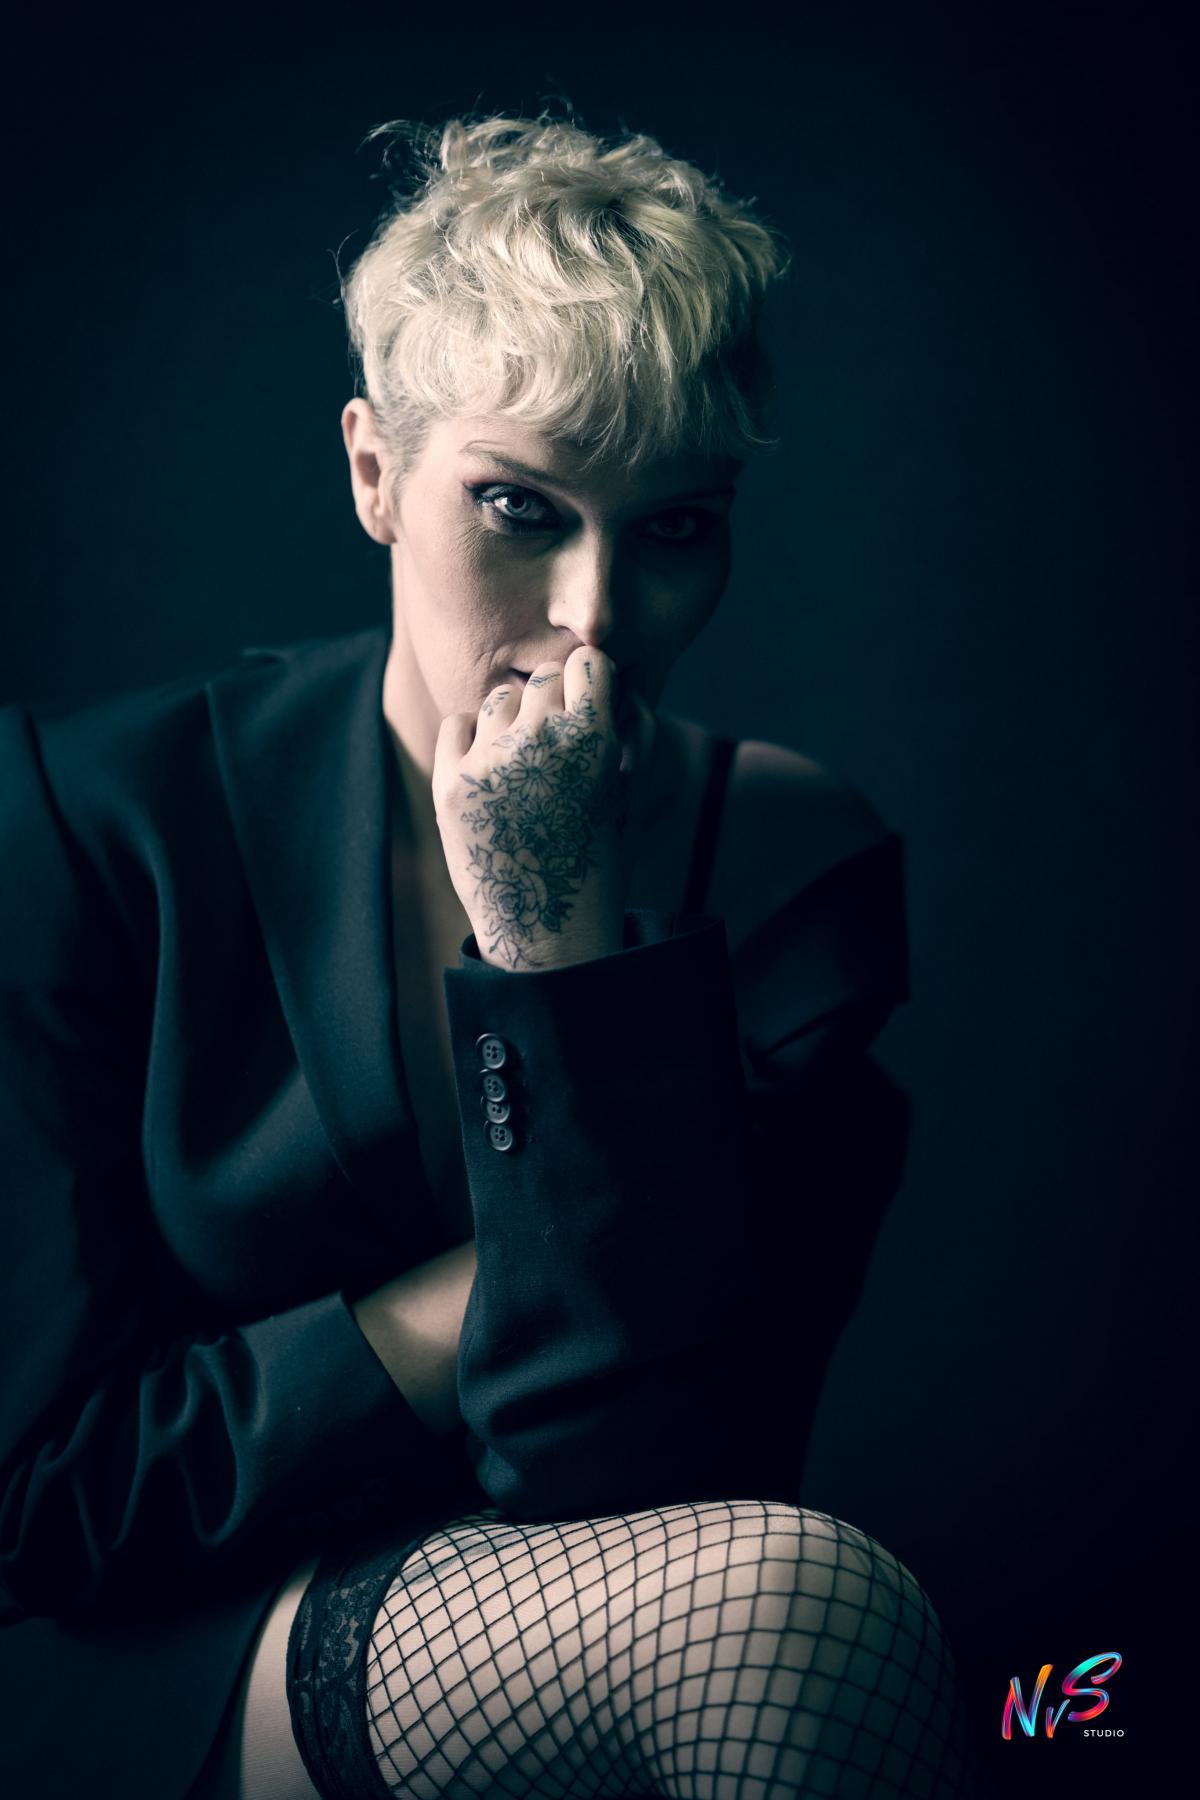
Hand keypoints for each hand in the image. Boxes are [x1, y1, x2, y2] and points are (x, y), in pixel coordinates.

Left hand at [433, 647, 654, 970]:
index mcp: (594, 741)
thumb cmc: (599, 860)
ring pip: (500, 697)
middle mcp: (539, 741)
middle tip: (557, 745)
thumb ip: (635, 730)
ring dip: (513, 720)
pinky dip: (472, 738)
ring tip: (525, 767)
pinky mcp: (450, 783)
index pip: (587, 660)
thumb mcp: (633, 795)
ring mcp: (490, 760)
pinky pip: (458, 722)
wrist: (546, 929)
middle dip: (554, 701)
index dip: (589, 681)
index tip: (587, 705)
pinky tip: (492, 773)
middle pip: (543, 676)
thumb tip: (616, 678)